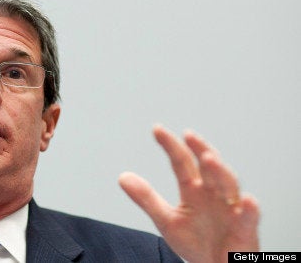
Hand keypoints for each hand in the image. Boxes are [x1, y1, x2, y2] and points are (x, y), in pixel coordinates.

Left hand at [119, 125, 259, 262]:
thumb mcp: (166, 220)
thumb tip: (122, 177)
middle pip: (208, 167)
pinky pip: (249, 218)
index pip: (182, 162)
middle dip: (201, 150)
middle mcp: (214, 194)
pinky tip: (248, 200)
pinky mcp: (245, 230)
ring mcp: (231, 209)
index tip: (157, 129)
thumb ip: (146, 198)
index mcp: (194, 190)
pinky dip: (250, 210)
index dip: (171, 146)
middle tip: (188, 136)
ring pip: (229, 185)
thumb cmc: (196, 242)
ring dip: (220, 172)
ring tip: (209, 158)